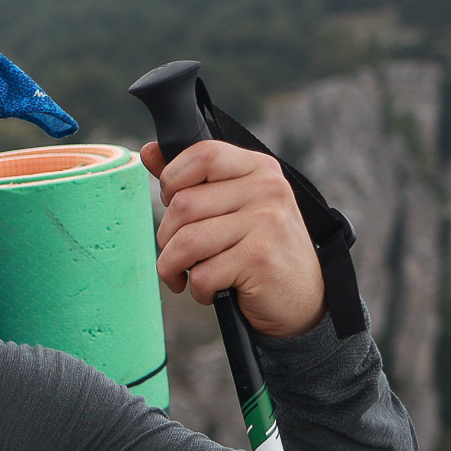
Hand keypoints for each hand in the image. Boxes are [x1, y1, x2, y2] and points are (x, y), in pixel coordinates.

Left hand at [145, 138, 325, 337]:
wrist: (302, 299)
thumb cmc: (258, 252)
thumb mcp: (231, 207)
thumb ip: (191, 179)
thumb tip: (149, 151)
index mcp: (258, 169)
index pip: (201, 154)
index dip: (173, 181)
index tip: (174, 206)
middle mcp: (268, 189)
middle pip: (183, 204)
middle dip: (167, 238)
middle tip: (181, 255)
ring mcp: (268, 222)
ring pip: (185, 241)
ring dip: (174, 267)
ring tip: (189, 275)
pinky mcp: (260, 258)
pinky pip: (201, 274)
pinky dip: (197, 290)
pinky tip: (215, 290)